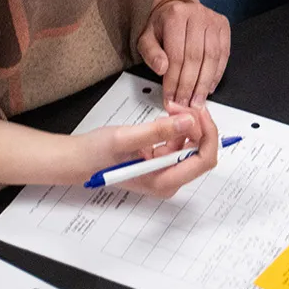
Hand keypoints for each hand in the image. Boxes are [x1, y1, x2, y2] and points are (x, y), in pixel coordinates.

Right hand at [79, 101, 219, 197]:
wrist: (81, 159)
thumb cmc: (97, 154)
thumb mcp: (126, 138)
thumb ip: (158, 131)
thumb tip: (190, 122)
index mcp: (163, 182)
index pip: (203, 160)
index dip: (207, 134)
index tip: (197, 113)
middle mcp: (169, 179)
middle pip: (201, 150)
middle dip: (195, 124)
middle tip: (176, 106)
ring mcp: (166, 170)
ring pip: (192, 142)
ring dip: (185, 122)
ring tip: (166, 110)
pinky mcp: (162, 161)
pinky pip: (180, 140)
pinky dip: (176, 125)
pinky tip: (161, 119)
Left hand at [139, 0, 230, 106]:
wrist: (177, 7)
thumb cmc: (162, 26)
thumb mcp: (146, 38)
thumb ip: (151, 54)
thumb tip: (162, 69)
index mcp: (176, 16)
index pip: (176, 55)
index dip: (174, 81)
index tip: (170, 98)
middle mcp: (197, 15)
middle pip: (195, 57)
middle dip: (189, 85)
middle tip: (185, 103)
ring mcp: (213, 19)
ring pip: (212, 57)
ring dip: (204, 83)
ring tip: (197, 101)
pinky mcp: (224, 26)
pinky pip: (224, 54)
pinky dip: (217, 74)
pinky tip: (208, 88)